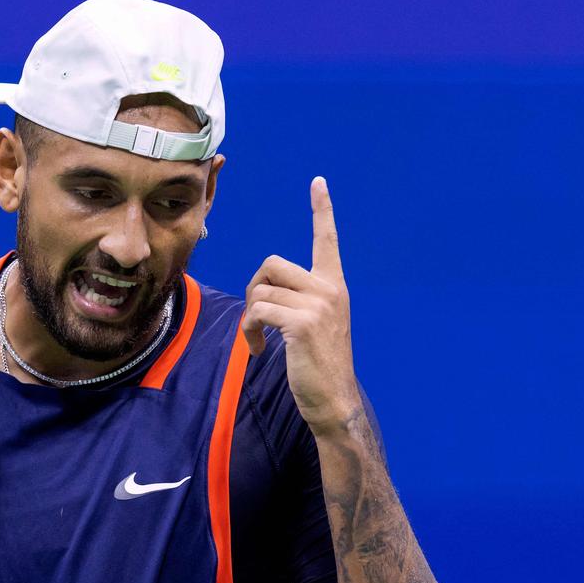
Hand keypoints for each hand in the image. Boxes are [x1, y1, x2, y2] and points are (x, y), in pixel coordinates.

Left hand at [242, 177, 357, 433]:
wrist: (334, 400)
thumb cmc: (318, 364)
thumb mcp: (315, 324)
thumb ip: (299, 299)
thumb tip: (264, 289)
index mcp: (334, 286)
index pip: (327, 240)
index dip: (322, 211)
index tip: (319, 183)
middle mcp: (329, 289)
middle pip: (271, 264)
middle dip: (253, 289)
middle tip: (255, 318)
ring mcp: (318, 305)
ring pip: (261, 290)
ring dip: (249, 317)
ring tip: (257, 339)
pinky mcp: (302, 324)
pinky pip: (258, 311)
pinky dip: (250, 330)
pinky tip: (258, 349)